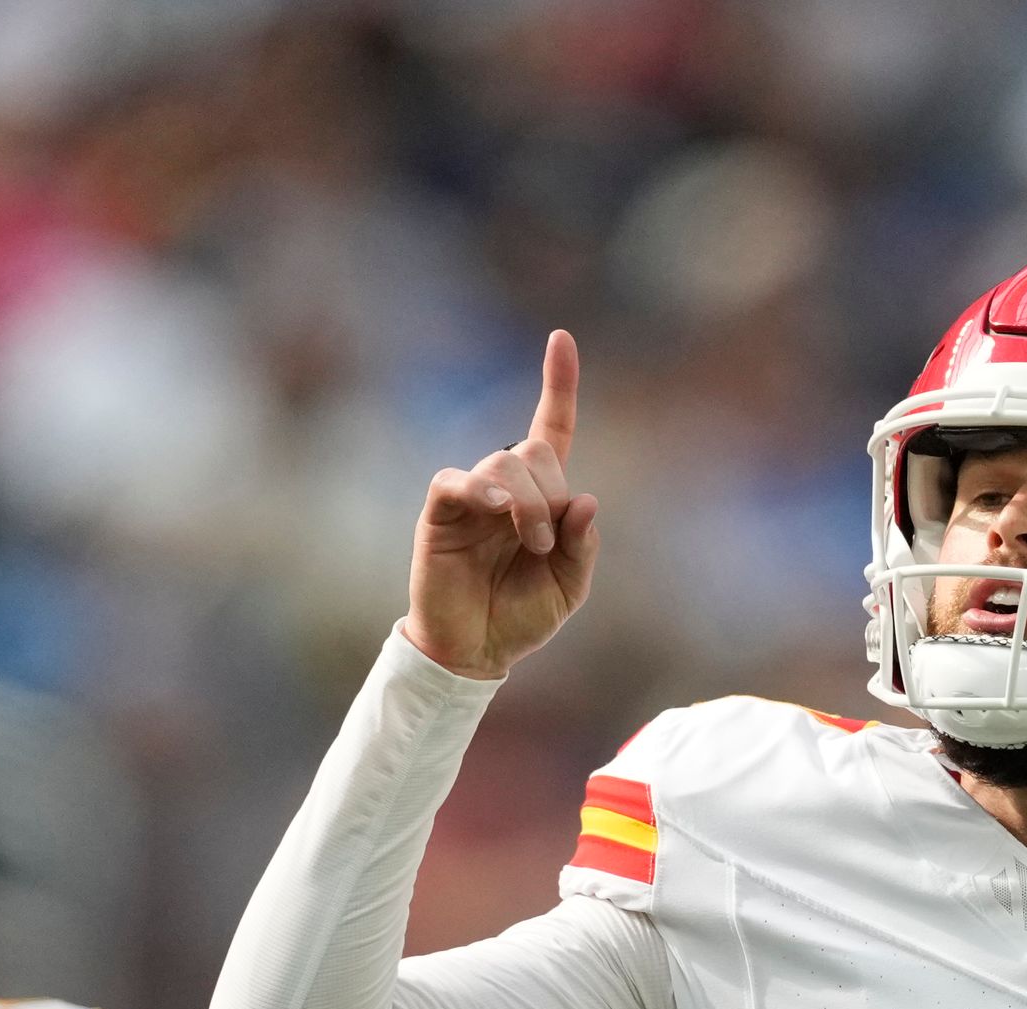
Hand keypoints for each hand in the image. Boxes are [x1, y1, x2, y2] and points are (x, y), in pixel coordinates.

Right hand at [400, 331, 599, 682]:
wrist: (477, 651)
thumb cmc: (521, 616)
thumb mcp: (569, 586)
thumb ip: (583, 546)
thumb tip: (586, 500)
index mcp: (540, 496)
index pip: (550, 427)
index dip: (558, 384)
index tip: (561, 338)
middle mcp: (504, 487)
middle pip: (533, 451)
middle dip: (551, 494)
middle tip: (545, 542)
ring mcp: (471, 497)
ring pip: (503, 465)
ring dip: (527, 504)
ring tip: (530, 545)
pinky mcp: (441, 513)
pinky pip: (457, 482)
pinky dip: (480, 490)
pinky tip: (495, 511)